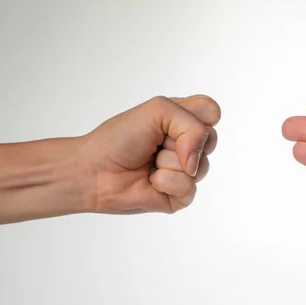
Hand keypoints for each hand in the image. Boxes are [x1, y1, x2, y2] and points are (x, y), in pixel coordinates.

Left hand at [81, 95, 220, 213]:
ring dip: (169, 163)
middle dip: (180, 140)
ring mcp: (185, 171)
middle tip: (156, 143)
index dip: (196, 117)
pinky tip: (151, 182)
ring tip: (150, 164)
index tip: (170, 120)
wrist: (94, 170)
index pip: (212, 112)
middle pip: (211, 140)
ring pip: (201, 166)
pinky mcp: (180, 195)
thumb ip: (191, 126)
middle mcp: (188, 145)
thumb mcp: (158, 110)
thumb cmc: (119, 138)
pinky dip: (166, 183)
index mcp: (183, 120)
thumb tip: (195, 162)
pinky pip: (190, 189)